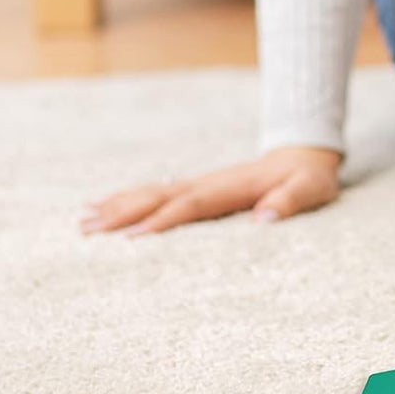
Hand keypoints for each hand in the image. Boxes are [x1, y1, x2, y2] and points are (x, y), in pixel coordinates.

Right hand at [80, 146, 341, 235]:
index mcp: (232, 188)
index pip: (192, 205)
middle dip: (125, 211)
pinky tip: (106, 207)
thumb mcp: (311, 189)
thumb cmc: (310, 178)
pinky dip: (131, 199)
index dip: (163, 220)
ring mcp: (202, 184)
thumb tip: (264, 218)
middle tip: (87, 228)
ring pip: (154, 192)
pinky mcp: (199, 188)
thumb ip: (291, 201)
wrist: (307, 155)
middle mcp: (210, 183)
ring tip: (83, 220)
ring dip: (120, 205)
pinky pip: (159, 193)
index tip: (132, 238)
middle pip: (161, 196)